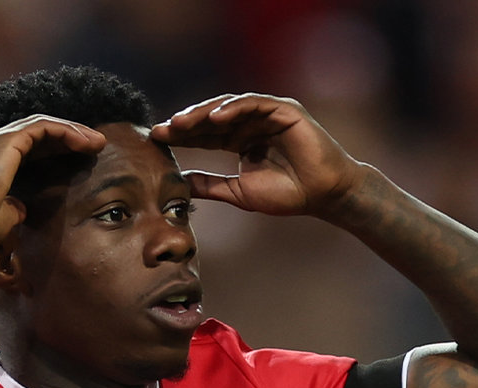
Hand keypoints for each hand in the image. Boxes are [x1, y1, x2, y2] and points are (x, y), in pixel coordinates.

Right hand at [0, 115, 105, 247]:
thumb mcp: (1, 219)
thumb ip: (13, 210)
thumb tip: (22, 210)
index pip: (31, 146)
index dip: (58, 149)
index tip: (82, 158)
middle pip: (40, 131)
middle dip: (70, 136)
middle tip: (96, 145)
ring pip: (45, 124)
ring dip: (74, 131)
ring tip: (97, 142)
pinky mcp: (7, 140)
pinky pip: (44, 127)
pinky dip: (67, 131)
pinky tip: (86, 142)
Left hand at [150, 94, 364, 218]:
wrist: (322, 195)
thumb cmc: (287, 195)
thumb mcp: (237, 191)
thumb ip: (208, 185)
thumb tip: (177, 185)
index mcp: (240, 140)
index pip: (204, 135)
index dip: (181, 137)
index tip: (155, 140)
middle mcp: (251, 123)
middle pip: (211, 118)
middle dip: (185, 123)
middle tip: (161, 130)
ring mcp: (267, 114)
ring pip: (228, 107)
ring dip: (203, 113)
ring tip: (180, 123)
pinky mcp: (284, 109)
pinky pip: (254, 103)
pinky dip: (233, 108)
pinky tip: (213, 118)